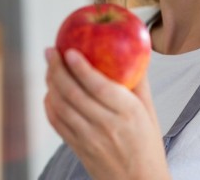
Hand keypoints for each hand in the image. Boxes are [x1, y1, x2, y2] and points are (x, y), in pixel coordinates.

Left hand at [44, 47, 169, 179]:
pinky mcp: (78, 148)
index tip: (69, 50)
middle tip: (50, 52)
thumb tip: (134, 52)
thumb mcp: (150, 112)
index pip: (99, 86)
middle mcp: (107, 126)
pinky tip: (50, 92)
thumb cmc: (147, 146)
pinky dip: (49, 104)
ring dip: (50, 84)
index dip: (80, 67)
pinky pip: (57, 123)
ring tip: (49, 67)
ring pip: (61, 106)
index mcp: (128, 113)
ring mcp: (89, 139)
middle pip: (74, 93)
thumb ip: (140, 82)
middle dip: (57, 69)